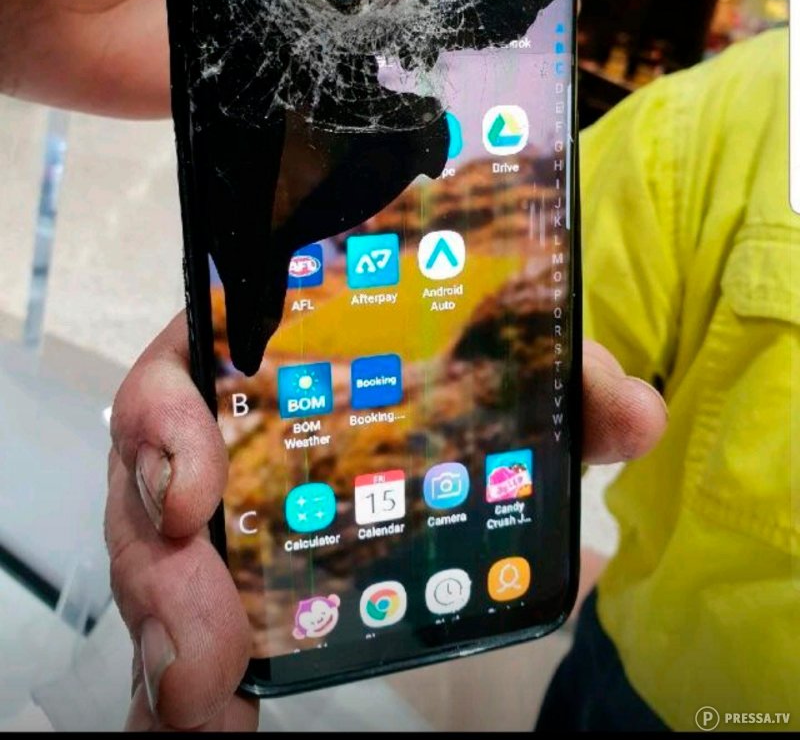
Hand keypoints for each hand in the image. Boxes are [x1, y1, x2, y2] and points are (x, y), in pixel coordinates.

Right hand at [107, 316, 666, 730]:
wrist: (417, 410)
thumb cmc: (440, 375)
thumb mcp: (500, 375)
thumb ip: (565, 382)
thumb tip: (636, 413)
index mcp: (259, 354)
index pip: (179, 370)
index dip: (161, 425)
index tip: (190, 492)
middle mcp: (218, 427)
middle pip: (146, 487)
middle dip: (160, 569)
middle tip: (198, 649)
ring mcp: (212, 504)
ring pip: (153, 561)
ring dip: (167, 634)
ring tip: (200, 702)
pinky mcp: (218, 572)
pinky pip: (175, 615)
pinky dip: (178, 672)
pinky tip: (203, 722)